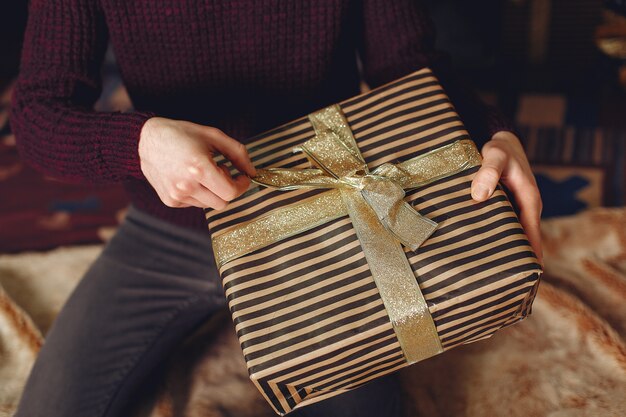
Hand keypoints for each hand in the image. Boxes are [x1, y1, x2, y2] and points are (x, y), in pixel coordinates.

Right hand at [138, 117, 255, 209]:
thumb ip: (238, 153)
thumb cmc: (181, 134)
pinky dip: (199, 193)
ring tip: (204, 172)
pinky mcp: (170, 200)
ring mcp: (176, 195)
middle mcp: (186, 185)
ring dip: (213, 191)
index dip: (241, 186)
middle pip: (222, 202)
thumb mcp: (213, 135)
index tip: (242, 177)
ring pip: (210, 204)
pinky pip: (195, 204)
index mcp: (199, 168)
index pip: (231, 192)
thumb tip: (252, 171)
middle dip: (228, 189)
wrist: (145, 139)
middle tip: (222, 172)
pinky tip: (190, 177)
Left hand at [470, 131, 543, 266]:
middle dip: (513, 262)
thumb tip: (479, 195)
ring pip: (510, 237)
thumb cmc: (501, 148)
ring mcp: (515, 211)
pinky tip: (476, 252)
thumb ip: (488, 171)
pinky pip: (500, 228)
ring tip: (484, 277)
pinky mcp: (503, 209)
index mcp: (529, 201)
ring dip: (501, 252)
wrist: (502, 141)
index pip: (532, 237)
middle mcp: (525, 210)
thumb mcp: (495, 155)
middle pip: (522, 242)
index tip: (524, 279)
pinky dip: (492, 240)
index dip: (529, 258)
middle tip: (498, 285)